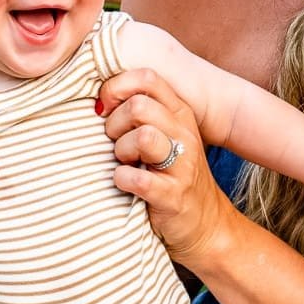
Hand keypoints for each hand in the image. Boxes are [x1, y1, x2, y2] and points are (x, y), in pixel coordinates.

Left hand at [99, 68, 234, 268]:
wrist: (206, 224)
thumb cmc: (172, 175)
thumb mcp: (164, 135)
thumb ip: (141, 112)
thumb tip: (98, 97)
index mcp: (179, 113)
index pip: (147, 78)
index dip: (117, 88)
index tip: (105, 109)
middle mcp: (184, 133)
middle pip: (139, 105)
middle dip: (115, 123)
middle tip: (114, 142)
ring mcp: (182, 165)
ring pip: (142, 136)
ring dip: (121, 150)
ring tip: (123, 162)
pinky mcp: (174, 196)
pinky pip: (138, 179)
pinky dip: (122, 180)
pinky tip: (125, 183)